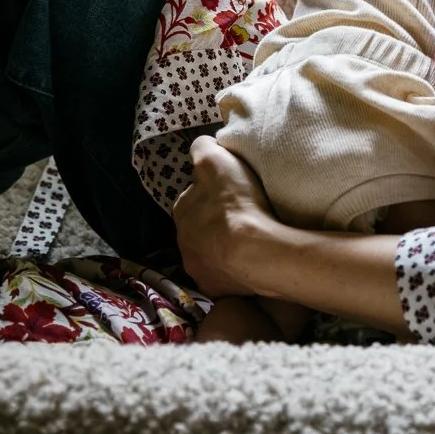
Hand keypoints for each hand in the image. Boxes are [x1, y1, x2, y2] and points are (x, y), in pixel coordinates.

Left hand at [172, 135, 276, 296]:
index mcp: (182, 209)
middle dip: (213, 223)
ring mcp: (196, 267)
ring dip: (220, 248)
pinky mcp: (213, 288)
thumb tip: (200, 145)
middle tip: (240, 217)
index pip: (192, 198)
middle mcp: (182, 240)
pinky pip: (221, 276)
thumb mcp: (215, 160)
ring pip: (208, 253)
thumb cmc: (233, 201)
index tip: (229, 193)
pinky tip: (248, 262)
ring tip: (247, 241)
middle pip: (198, 227)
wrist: (252, 250)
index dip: (210, 194)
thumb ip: (202, 148)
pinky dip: (231, 270)